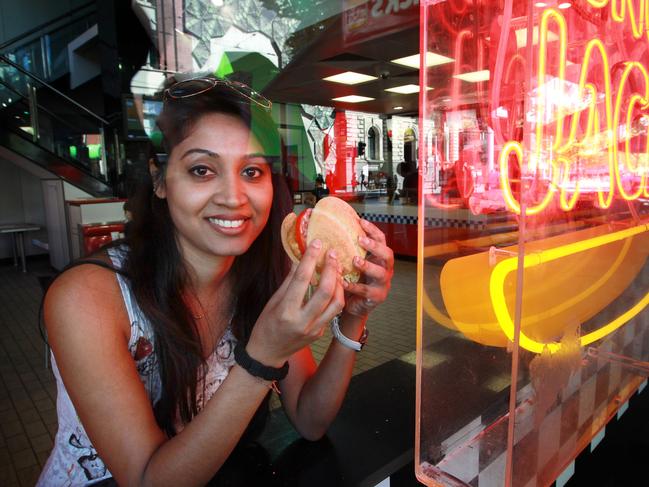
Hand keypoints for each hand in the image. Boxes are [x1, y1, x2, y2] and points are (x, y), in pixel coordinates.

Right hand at [247, 239, 344, 365]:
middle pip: (326, 291)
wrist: (268, 354)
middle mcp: (302, 321)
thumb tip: (299, 259)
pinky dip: (336, 295)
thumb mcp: (273, 301)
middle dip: (332, 269)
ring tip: (336, 269)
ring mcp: (314, 329)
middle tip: (333, 253)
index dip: (311, 258)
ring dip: (339, 283)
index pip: (302, 279)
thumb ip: (289, 281)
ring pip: (336, 303)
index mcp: (286, 311)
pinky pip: (333, 311)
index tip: (317, 243)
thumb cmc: (266, 325)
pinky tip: (334, 284)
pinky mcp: (320, 333)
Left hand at [343, 219, 393, 316]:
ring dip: (368, 265)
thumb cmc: (352, 280)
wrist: (354, 306)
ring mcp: (383, 284)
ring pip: (381, 273)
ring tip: (354, 261)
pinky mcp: (377, 297)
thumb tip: (331, 230)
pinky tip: (343, 282)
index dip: (373, 230)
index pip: (381, 240)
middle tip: (360, 240)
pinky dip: (355, 286)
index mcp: (379, 258)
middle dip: (374, 246)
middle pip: (387, 254)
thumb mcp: (351, 263)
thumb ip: (347, 250)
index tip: (360, 221)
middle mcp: (385, 269)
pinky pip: (367, 291)